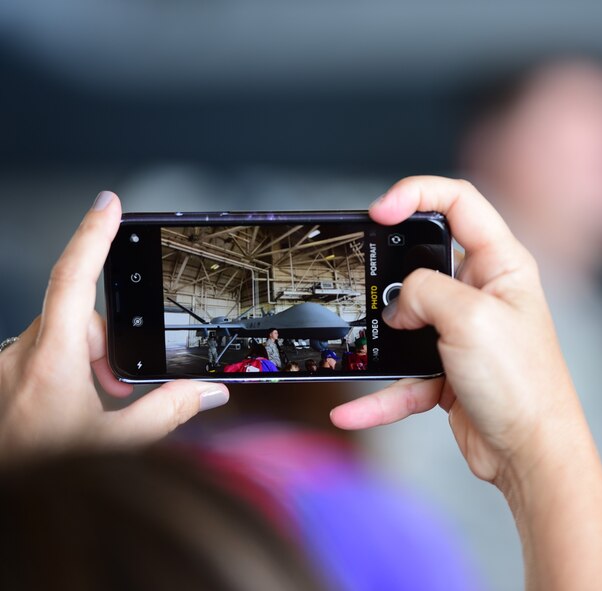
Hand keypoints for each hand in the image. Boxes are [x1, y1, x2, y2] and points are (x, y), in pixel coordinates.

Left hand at [0, 192, 228, 463]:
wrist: (2, 505)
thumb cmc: (37, 476)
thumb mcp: (113, 448)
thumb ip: (165, 414)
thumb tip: (206, 393)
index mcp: (50, 361)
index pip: (73, 278)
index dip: (94, 234)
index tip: (110, 204)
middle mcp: (20, 355)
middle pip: (74, 318)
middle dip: (105, 343)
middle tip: (116, 388)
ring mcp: (6, 368)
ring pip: (55, 341)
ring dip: (82, 363)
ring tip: (92, 408)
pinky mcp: (1, 381)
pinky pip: (37, 358)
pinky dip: (60, 374)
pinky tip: (67, 413)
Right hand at [331, 177, 601, 590]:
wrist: (532, 454)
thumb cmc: (522, 383)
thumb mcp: (470, 319)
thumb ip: (424, 292)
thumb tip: (398, 303)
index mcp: (501, 264)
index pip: (458, 202)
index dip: (416, 193)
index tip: (380, 211)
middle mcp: (482, 293)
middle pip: (422, 261)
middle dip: (391, 274)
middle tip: (367, 283)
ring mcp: (463, 333)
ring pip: (407, 322)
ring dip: (381, 339)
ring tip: (358, 348)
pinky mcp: (448, 372)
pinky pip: (403, 376)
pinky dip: (379, 394)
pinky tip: (351, 409)